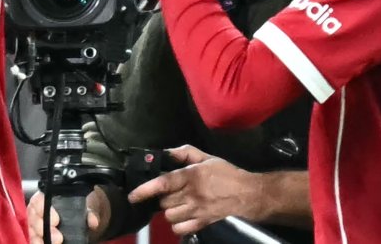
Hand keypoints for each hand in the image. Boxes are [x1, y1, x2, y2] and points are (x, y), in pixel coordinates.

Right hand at [27, 188, 107, 243]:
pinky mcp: (35, 235)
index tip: (57, 220)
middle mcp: (36, 210)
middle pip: (34, 218)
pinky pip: (32, 239)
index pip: (39, 201)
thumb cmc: (74, 208)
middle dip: (45, 228)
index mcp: (44, 198)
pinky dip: (37, 242)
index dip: (46, 210)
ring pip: (31, 230)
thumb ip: (88, 212)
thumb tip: (93, 221)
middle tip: (58, 238)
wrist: (75, 216)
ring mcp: (33, 223)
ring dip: (40, 239)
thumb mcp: (82, 207)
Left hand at [128, 146, 265, 235]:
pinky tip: (182, 216)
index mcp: (192, 176)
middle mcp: (192, 194)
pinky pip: (180, 228)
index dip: (145, 190)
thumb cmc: (226, 174)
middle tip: (170, 192)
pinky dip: (177, 224)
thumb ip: (184, 153)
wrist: (247, 194)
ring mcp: (197, 210)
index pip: (164, 183)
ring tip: (176, 203)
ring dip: (169, 210)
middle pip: (164, 201)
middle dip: (162, 197)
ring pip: (169, 215)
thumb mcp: (206, 157)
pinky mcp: (202, 223)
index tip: (133, 196)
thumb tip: (165, 153)